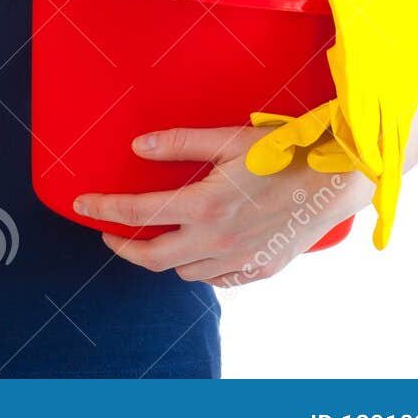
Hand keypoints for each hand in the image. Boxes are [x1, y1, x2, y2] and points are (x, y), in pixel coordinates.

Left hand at [72, 125, 370, 287]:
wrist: (336, 183)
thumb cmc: (283, 153)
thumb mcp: (228, 139)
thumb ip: (179, 144)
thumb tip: (137, 146)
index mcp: (204, 206)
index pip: (136, 214)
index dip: (102, 210)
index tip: (81, 205)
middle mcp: (216, 240)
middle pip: (151, 257)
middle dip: (122, 245)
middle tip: (107, 232)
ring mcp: (238, 261)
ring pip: (182, 271)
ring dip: (161, 255)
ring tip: (154, 234)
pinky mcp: (258, 271)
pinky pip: (214, 279)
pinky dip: (197, 266)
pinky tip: (197, 247)